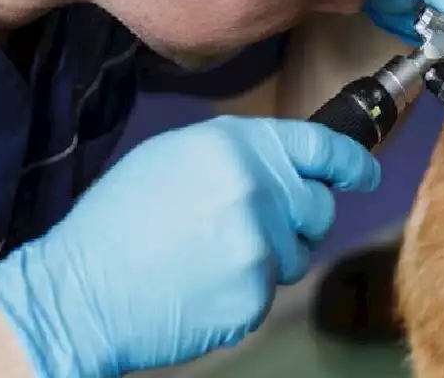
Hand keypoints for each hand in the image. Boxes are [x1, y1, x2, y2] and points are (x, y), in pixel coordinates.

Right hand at [0, 116, 379, 375]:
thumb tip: (287, 162)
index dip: (351, 161)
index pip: (321, 147)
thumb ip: (239, 153)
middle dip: (300, 218)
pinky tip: (202, 284)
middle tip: (254, 228)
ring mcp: (258, 246)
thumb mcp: (174, 156)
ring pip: (297, 252)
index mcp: (236, 148)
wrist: (79, 293)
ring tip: (209, 256)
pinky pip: (270, 290)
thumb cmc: (118, 223)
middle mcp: (257, 191)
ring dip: (269, 256)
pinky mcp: (253, 295)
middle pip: (318, 206)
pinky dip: (245, 291)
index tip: (365, 172)